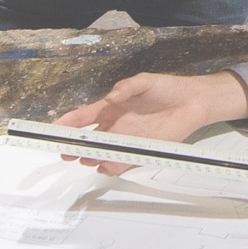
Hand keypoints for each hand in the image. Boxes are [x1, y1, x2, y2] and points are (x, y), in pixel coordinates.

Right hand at [53, 72, 247, 174]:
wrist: (193, 102)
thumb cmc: (167, 89)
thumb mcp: (145, 81)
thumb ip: (127, 87)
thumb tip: (111, 96)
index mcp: (111, 108)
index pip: (83, 116)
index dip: (68, 122)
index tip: (55, 128)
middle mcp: (115, 126)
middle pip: (89, 139)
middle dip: (75, 146)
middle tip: (67, 152)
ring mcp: (128, 140)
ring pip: (104, 153)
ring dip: (93, 158)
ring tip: (86, 160)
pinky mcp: (142, 150)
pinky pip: (123, 162)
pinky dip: (113, 167)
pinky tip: (106, 167)